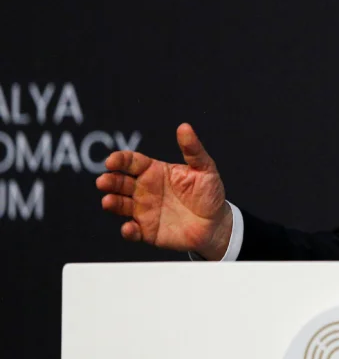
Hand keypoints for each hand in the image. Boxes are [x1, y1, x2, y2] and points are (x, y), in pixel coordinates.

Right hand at [95, 123, 232, 259]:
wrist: (216, 223)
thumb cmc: (209, 192)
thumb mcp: (204, 168)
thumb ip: (193, 149)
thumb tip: (184, 127)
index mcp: (155, 171)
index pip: (132, 162)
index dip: (120, 160)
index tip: (111, 161)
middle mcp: (144, 190)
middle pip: (120, 182)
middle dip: (110, 181)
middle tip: (103, 181)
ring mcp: (143, 210)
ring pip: (120, 205)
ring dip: (112, 203)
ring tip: (108, 201)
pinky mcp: (147, 231)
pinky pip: (132, 231)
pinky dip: (128, 230)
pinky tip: (129, 228)